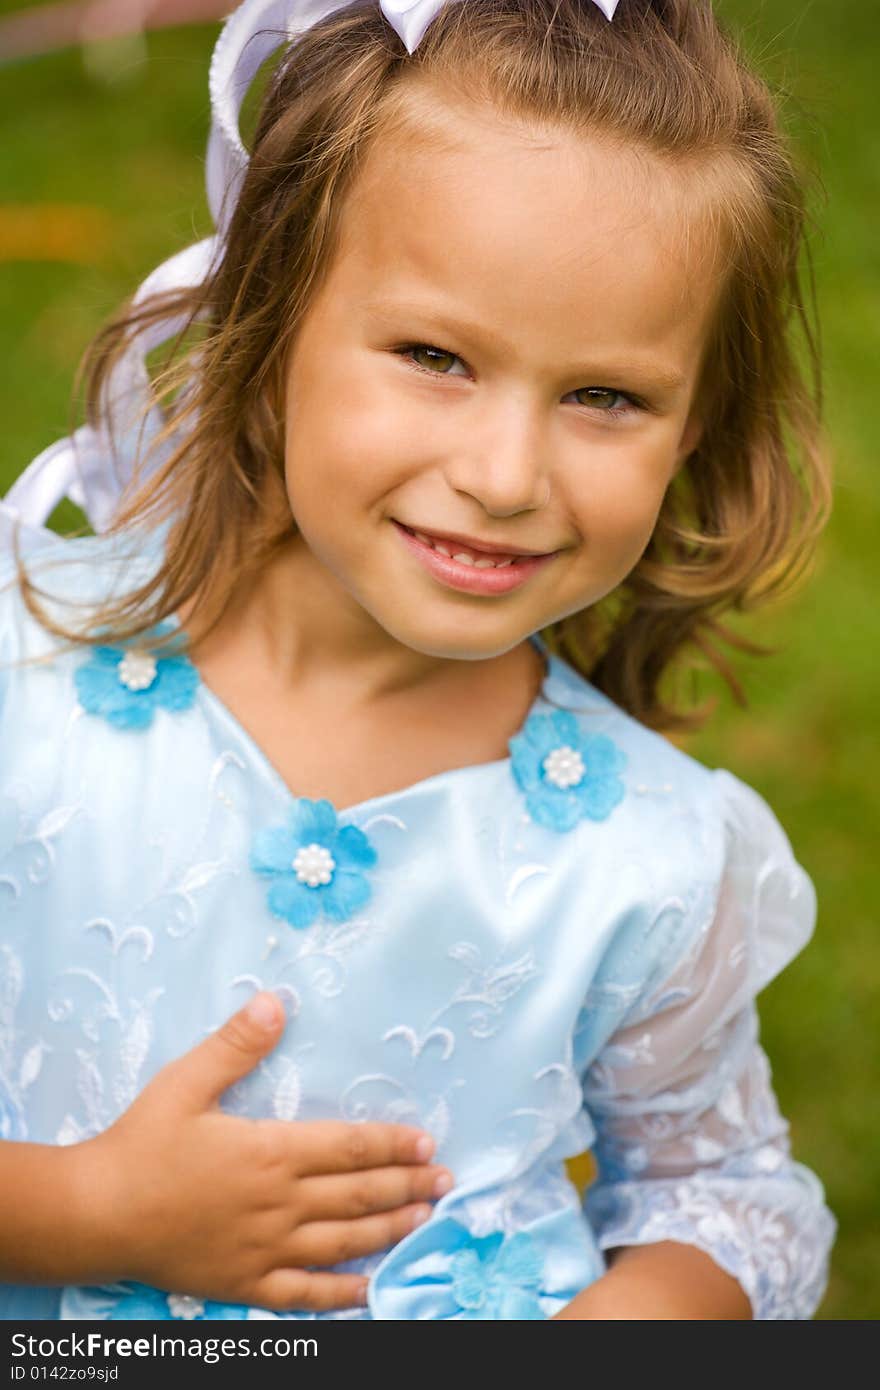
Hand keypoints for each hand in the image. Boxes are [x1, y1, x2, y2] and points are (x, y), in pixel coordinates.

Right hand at [72, 991, 452, 1311]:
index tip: (426, 1142)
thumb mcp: (185, 1082)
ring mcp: (266, 1248)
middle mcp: (279, 1203)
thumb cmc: (142, 1143)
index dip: (392, 1144)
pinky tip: (373, 1287)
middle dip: (407, 1186)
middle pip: (357, 1195)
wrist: (97, 1214)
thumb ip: (236, 1044)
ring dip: (390, 1230)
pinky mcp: (246, 1282)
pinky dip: (345, 1293)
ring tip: (426, 1219)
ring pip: (344, 1241)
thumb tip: (276, 1001)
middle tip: (446, 1181)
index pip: (349, 1147)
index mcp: (270, 1152)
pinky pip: (307, 1293)